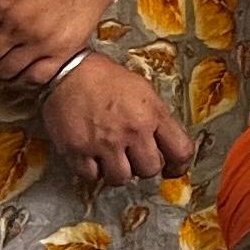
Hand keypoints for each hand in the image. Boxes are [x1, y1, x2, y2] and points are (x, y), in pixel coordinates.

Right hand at [45, 52, 188, 184]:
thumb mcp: (144, 91)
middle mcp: (131, 131)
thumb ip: (158, 118)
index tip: (172, 169)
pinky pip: (92, 176)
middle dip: (144, 167)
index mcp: (152, 115)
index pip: (180, 151)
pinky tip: (93, 158)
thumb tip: (165, 143)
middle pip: (150, 170)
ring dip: (118, 172)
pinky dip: (93, 172)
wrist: (68, 71)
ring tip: (113, 159)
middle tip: (135, 158)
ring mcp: (104, 143)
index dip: (179, 165)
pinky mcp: (78, 150)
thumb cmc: (106, 78)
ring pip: (121, 178)